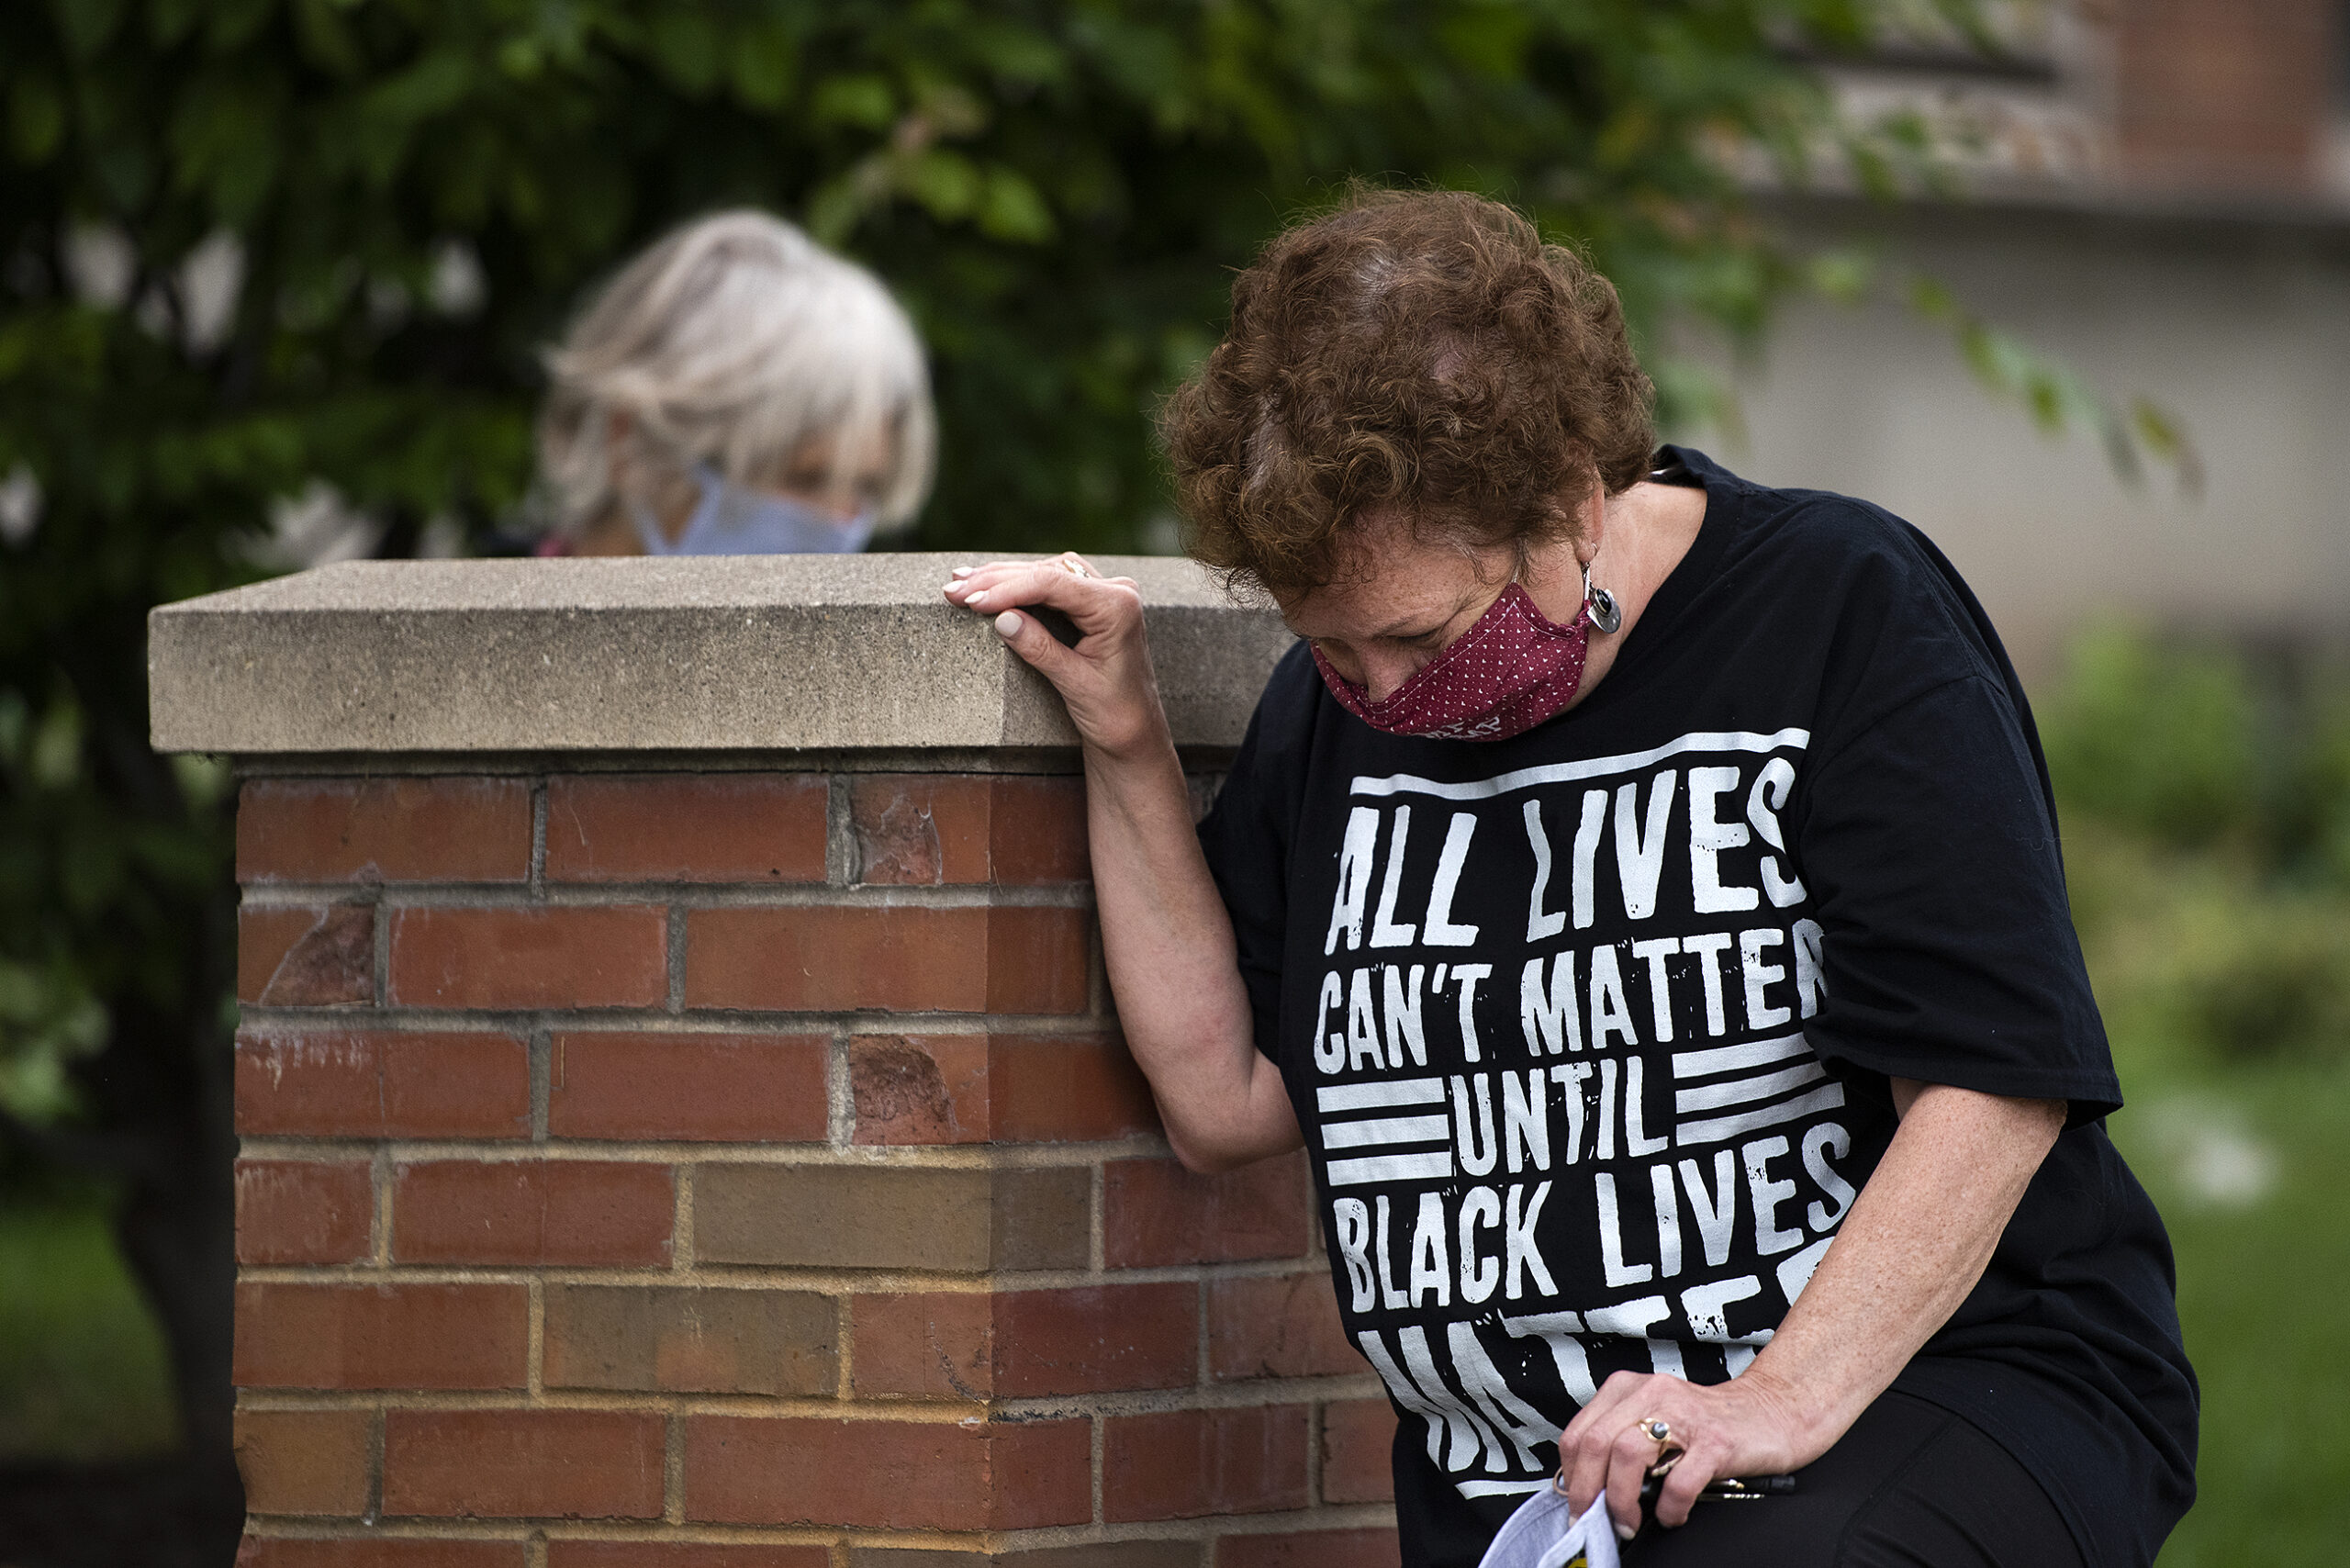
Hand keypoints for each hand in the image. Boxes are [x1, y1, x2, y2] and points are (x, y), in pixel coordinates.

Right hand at [943, 553, 1167, 758]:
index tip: (972, 601)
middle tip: (954, 591)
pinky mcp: (1093, 603)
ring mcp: (1105, 594)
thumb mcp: (1075, 685)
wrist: (1135, 734)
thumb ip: (1041, 649)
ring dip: (1003, 578)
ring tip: (962, 584)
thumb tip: (1002, 618)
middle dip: (997, 581)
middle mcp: (1116, 592)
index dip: (1008, 589)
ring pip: (1046, 573)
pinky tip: (988, 585)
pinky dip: (1018, 586)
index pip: (1054, 585)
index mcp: (1118, 607)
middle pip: (1048, 572)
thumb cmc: (1115, 715)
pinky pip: (1052, 585)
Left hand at [1557, 1367, 1819, 1537]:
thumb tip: (1585, 1490)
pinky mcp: (1716, 1441)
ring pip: (1627, 1456)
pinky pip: (1678, 1482)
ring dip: (1621, 1501)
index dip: (1571, 1477)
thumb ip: (1618, 1444)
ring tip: (1630, 1524)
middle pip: (1595, 1443)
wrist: (1770, 1413)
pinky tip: (1671, 1515)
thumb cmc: (1705, 1425)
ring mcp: (1684, 1416)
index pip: (1578, 1433)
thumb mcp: (1652, 1422)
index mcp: (1627, 1389)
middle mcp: (1651, 1394)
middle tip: (1596, 1522)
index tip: (1577, 1506)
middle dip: (1588, 1493)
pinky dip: (1668, 1508)